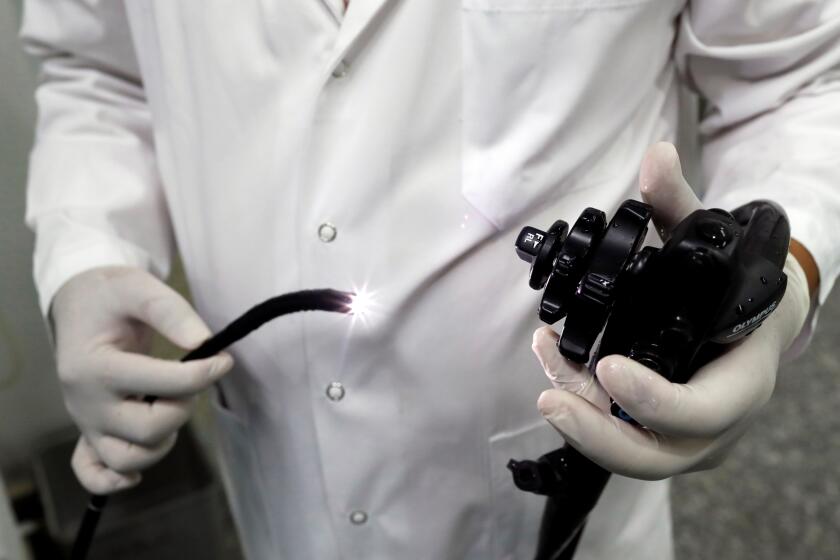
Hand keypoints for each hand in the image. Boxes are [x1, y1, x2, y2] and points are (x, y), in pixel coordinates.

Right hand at [51, 266, 232, 493]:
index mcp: (93, 366)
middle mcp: (85, 402)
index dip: (201, 375)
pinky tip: (138, 472)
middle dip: (183, 407)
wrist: (80, 303)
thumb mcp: (139, 288)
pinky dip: (115, 480)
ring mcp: (85, 421)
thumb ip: (172, 312)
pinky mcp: (89, 430)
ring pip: (127, 459)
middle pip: (147, 430)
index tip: (224, 360)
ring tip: (172, 407)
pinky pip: (93, 473)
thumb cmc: (110, 295)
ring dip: (162, 442)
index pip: (157, 384)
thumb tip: (204, 343)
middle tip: (193, 380)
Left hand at [533, 142, 810, 479]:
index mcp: (743, 378)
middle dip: (599, 435)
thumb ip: (681, 205)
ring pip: (631, 453)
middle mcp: (716, 419)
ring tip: (543, 381)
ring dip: (582, 424)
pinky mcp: (658, 431)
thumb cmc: (736, 287)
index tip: (607, 366)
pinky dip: (583, 408)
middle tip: (551, 401)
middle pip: (658, 454)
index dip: (656, 400)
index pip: (704, 410)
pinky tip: (553, 366)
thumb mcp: (717, 246)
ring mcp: (686, 434)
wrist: (755, 322)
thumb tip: (656, 156)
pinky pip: (618, 434)